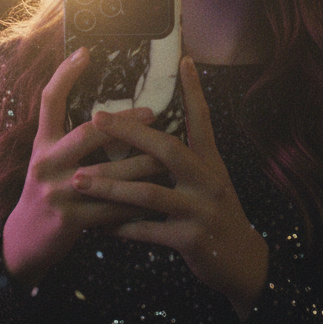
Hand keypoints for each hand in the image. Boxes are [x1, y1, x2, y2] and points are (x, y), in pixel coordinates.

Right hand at [2, 47, 167, 288]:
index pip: (49, 101)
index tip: (85, 51)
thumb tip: (107, 116)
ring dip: (142, 164)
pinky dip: (136, 202)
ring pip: (109, 172)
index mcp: (42, 144)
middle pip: (88, 133)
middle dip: (124, 123)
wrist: (24, 243)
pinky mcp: (71, 219)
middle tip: (152, 112)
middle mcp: (46, 162)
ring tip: (169, 156)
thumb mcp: (48, 162)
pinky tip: (158, 197)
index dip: (65, 74)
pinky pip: (112, 207)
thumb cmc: (47, 195)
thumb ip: (68, 140)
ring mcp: (57, 191)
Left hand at [74, 57, 268, 319]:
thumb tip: (153, 134)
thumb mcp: (210, 182)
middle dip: (129, 133)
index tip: (185, 60)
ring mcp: (201, 210)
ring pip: (149, 194)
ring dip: (111, 187)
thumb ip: (186, 160)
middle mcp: (208, 181)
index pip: (203, 119)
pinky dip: (121, 227)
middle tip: (96, 119)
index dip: (195, 91)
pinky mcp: (191, 239)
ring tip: (80, 180)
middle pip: (167, 149)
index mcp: (211, 163)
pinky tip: (98, 226)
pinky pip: (148, 231)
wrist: (242, 263)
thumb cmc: (216, 216)